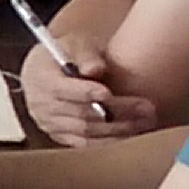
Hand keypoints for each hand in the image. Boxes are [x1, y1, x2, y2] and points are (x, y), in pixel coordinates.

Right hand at [20, 41, 159, 142]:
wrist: (46, 71)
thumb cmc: (65, 54)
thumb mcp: (73, 44)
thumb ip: (85, 54)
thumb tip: (96, 69)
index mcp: (41, 79)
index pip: (62, 90)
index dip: (86, 92)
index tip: (109, 93)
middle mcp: (42, 105)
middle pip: (81, 114)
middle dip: (116, 112)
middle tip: (146, 108)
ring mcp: (50, 124)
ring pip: (87, 132)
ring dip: (119, 129)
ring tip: (145, 120)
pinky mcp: (60, 136)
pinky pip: (86, 143)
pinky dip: (109, 140)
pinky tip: (131, 132)